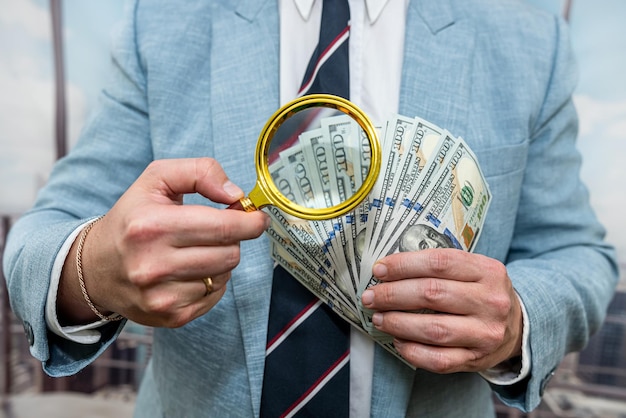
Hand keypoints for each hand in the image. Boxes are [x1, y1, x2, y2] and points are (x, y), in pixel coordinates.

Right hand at [58, 158, 268, 327]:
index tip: (257, 217)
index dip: (251, 221)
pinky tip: (190, 271)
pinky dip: (210, 281)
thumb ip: (200, 172)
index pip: (224, 227)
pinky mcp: (171, 317)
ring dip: (220, 260)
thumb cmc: (133, 217)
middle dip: (233, 238)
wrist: (95, 268)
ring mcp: (161, 297)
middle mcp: (154, 265)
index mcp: (152, 227)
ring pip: (225, 275)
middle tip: (220, 230)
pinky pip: (214, 296)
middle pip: (230, 253)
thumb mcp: (157, 179)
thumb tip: (236, 194)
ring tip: (195, 250)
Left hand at [360, 249, 522, 372]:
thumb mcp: (473, 270)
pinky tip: (398, 341)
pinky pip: (438, 360)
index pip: (439, 262)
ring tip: (379, 318)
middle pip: (432, 294)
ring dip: (398, 323)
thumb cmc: (481, 293)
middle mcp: (491, 301)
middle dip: (393, 295)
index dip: (404, 265)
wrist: (517, 326)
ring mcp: (486, 333)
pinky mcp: (478, 359)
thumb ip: (439, 266)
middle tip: (371, 296)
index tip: (379, 269)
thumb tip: (388, 270)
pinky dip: (412, 351)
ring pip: (433, 329)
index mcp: (488, 271)